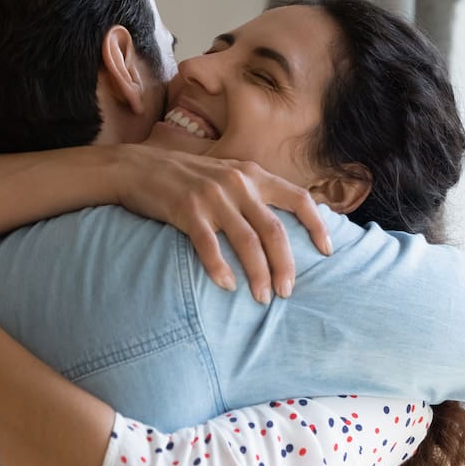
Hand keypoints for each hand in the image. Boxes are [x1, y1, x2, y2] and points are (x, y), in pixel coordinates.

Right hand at [113, 145, 331, 303]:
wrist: (137, 167)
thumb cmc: (185, 178)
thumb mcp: (226, 174)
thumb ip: (252, 193)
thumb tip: (280, 224)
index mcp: (252, 174)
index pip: (299, 198)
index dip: (317, 226)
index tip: (327, 252)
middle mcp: (237, 183)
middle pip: (275, 231)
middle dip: (285, 266)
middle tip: (287, 292)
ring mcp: (212, 196)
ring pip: (247, 242)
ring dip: (258, 274)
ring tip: (262, 298)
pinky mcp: (187, 210)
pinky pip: (209, 245)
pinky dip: (219, 268)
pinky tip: (227, 286)